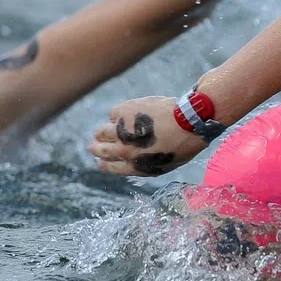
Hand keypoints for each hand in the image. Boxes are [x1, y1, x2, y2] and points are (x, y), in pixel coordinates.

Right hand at [89, 96, 208, 176]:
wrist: (188, 122)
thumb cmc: (183, 143)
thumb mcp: (165, 163)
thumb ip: (145, 162)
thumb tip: (132, 158)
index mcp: (136, 166)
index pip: (112, 168)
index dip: (104, 165)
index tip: (99, 163)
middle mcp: (124, 150)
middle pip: (102, 151)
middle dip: (96, 148)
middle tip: (93, 145)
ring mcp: (122, 131)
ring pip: (102, 132)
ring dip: (102, 132)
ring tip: (102, 131)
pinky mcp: (123, 112)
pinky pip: (113, 114)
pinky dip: (117, 115)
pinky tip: (124, 115)